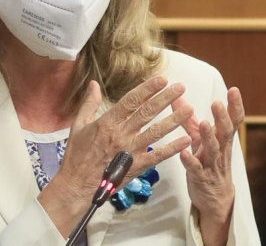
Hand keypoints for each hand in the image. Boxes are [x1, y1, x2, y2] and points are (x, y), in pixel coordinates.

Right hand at [39, 76, 192, 235]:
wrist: (76, 185)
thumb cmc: (77, 155)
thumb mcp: (78, 125)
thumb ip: (89, 103)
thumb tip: (94, 83)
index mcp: (107, 123)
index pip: (131, 101)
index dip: (147, 89)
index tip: (162, 79)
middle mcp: (121, 134)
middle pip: (147, 113)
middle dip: (165, 99)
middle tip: (181, 87)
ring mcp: (130, 151)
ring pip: (156, 132)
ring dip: (174, 120)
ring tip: (189, 110)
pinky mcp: (136, 167)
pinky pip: (157, 156)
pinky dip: (172, 149)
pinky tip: (186, 140)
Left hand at [172, 87, 244, 245]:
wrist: (215, 199)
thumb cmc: (208, 162)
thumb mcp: (201, 140)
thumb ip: (189, 119)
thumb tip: (177, 96)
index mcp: (223, 139)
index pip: (233, 120)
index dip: (235, 106)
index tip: (234, 90)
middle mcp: (220, 150)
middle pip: (225, 132)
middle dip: (222, 117)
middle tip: (217, 103)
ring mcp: (211, 164)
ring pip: (212, 150)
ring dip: (208, 136)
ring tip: (203, 123)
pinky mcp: (200, 178)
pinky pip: (195, 169)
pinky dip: (189, 161)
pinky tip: (183, 153)